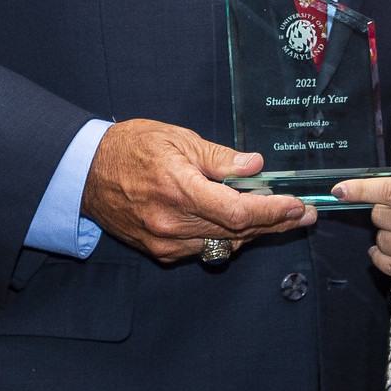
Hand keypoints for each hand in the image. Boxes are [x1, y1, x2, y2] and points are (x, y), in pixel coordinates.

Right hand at [83, 118, 315, 262]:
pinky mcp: (160, 251)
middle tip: (304, 214)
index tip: (297, 206)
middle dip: (276, 223)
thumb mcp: (177, 139)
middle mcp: (172, 223)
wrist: (85, 173)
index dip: (273, 212)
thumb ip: (218, 158)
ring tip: (282, 218)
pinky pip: (205, 248)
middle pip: (238, 231)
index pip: (238, 211)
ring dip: (256, 232)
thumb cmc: (130, 148)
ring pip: (225, 243)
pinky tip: (244, 224)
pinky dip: (228, 237)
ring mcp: (165, 242)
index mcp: (178, 190)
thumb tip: (254, 167)